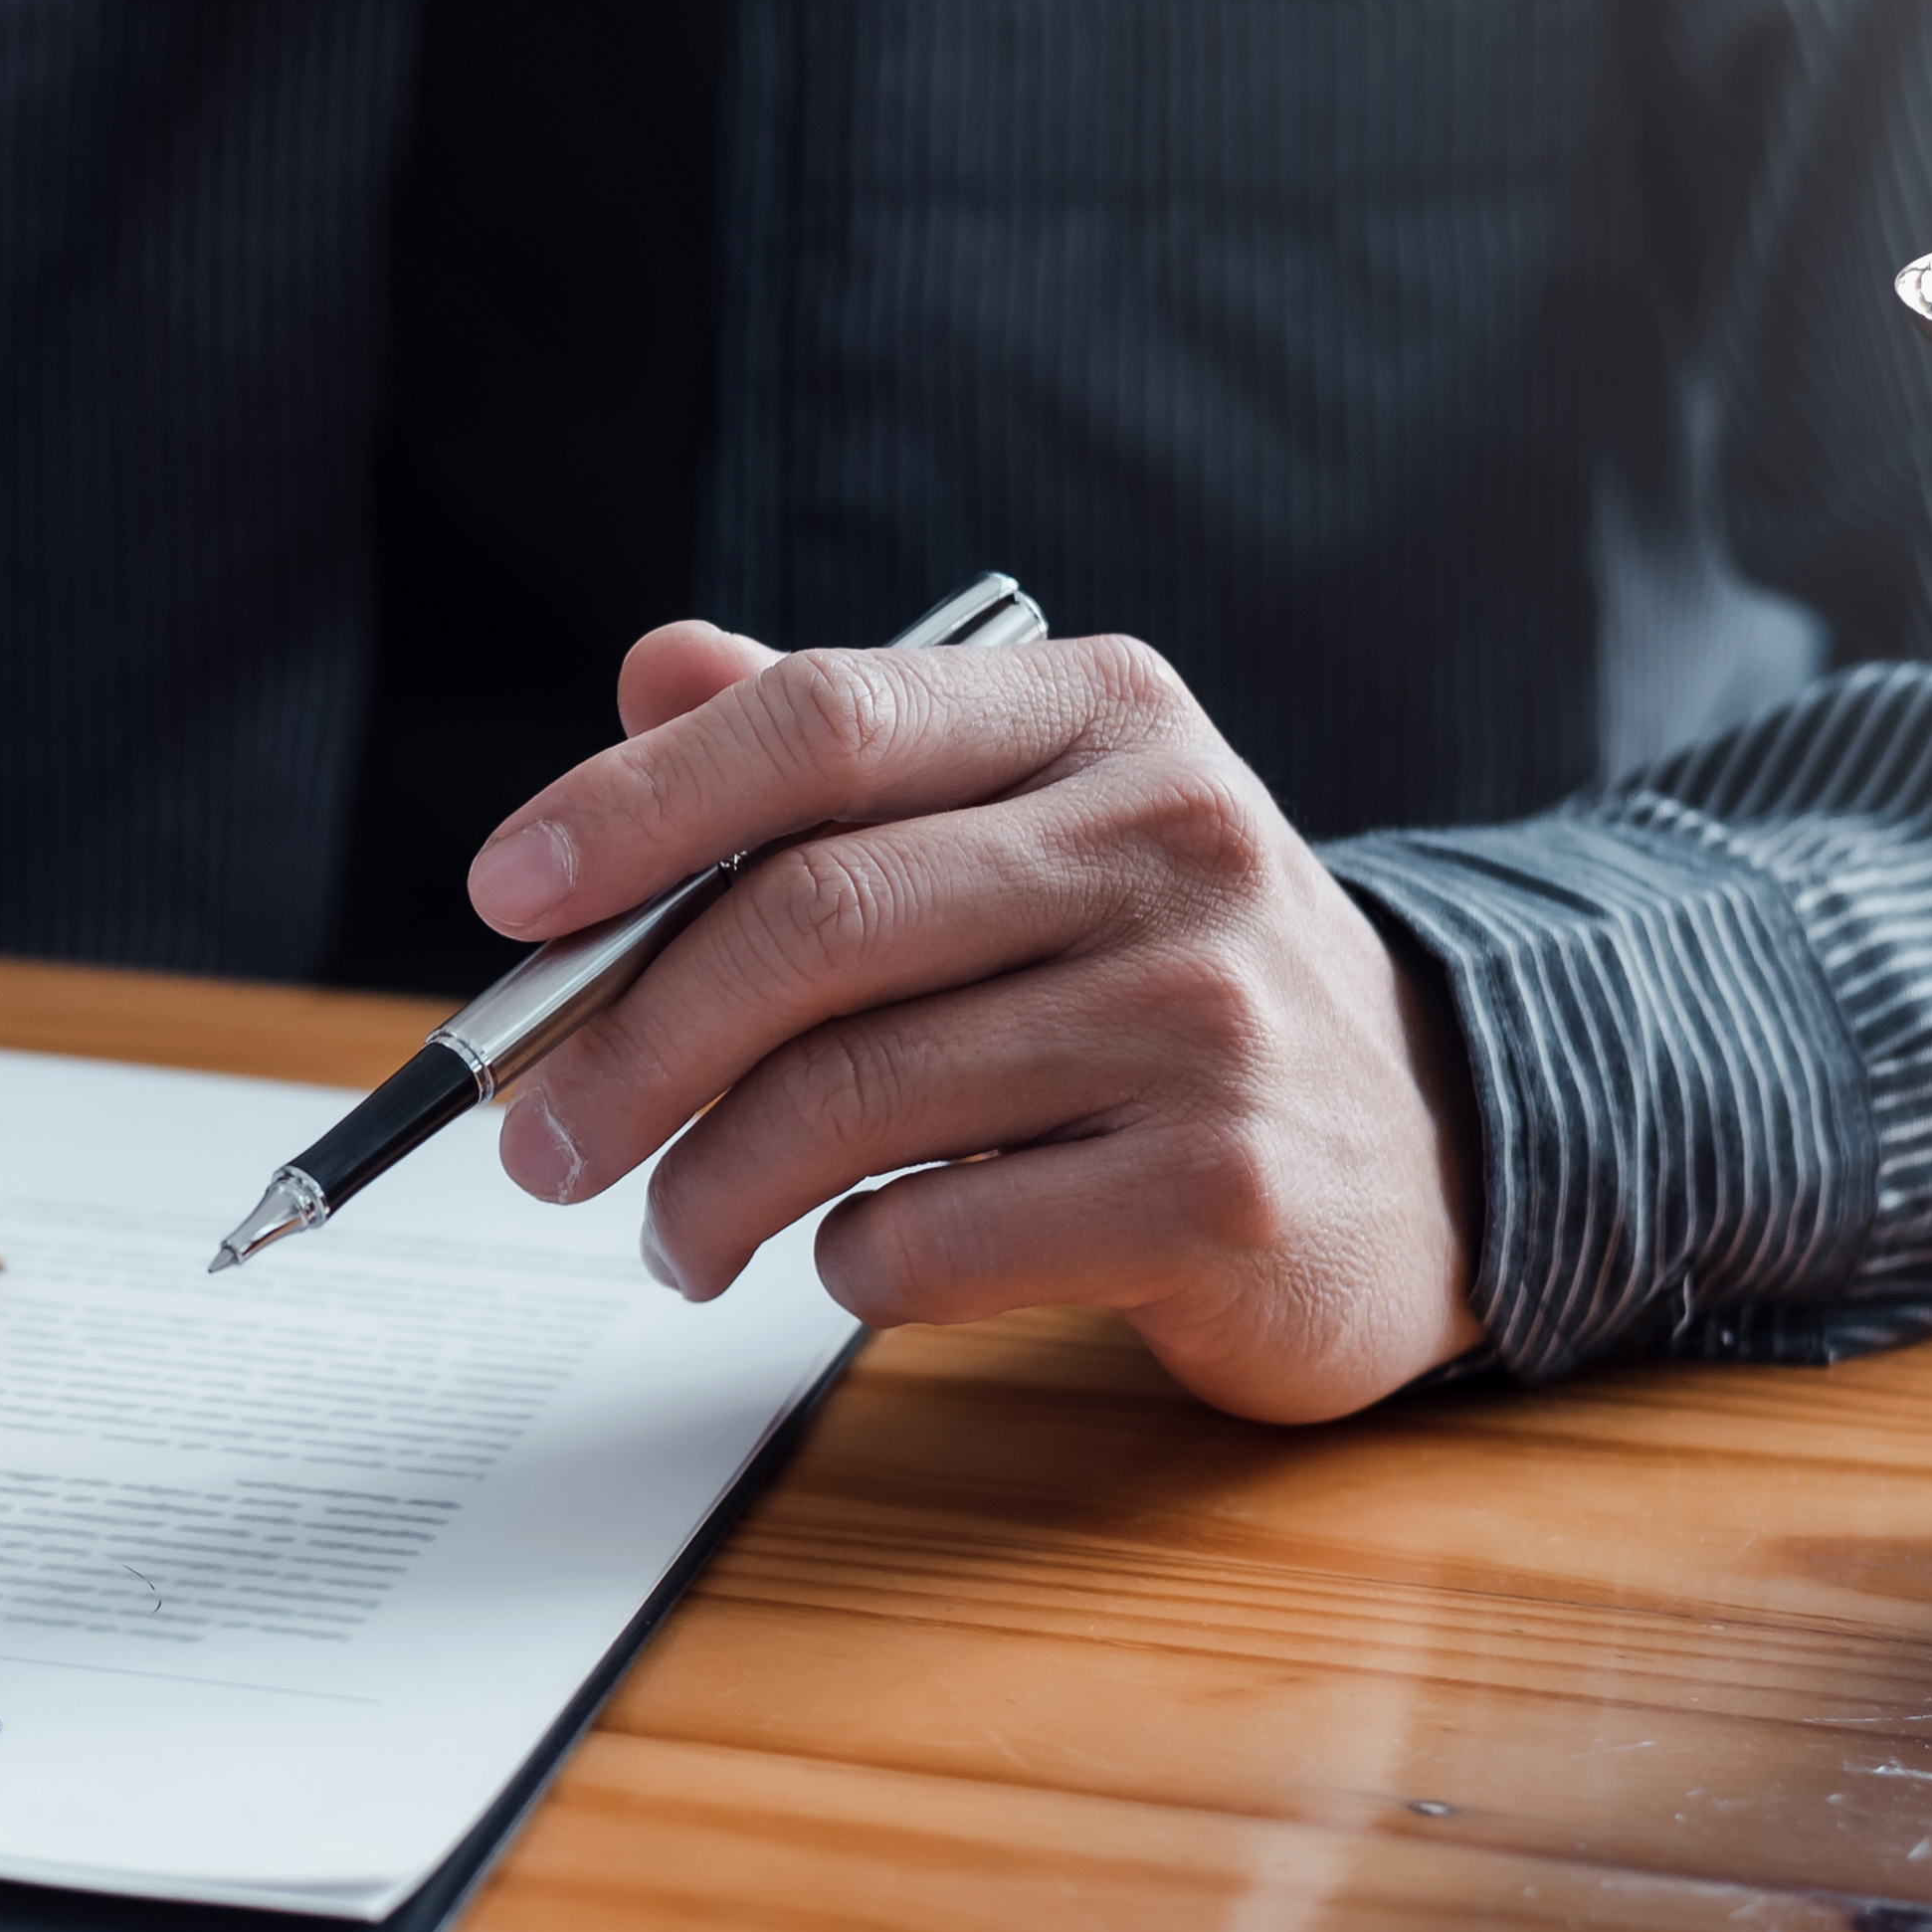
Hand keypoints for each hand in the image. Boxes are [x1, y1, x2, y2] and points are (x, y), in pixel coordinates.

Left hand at [468, 624, 1483, 1423]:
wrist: (1426, 1148)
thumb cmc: (1158, 978)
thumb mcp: (1025, 820)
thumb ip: (834, 753)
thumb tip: (649, 667)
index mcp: (1096, 715)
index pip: (821, 722)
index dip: (635, 807)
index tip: (505, 899)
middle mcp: (1170, 838)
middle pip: (810, 923)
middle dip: (623, 1046)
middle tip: (537, 1142)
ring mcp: (1210, 1018)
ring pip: (849, 1095)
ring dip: (704, 1187)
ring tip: (671, 1234)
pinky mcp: (1223, 1192)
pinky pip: (936, 1237)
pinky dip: (840, 1264)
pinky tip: (843, 1260)